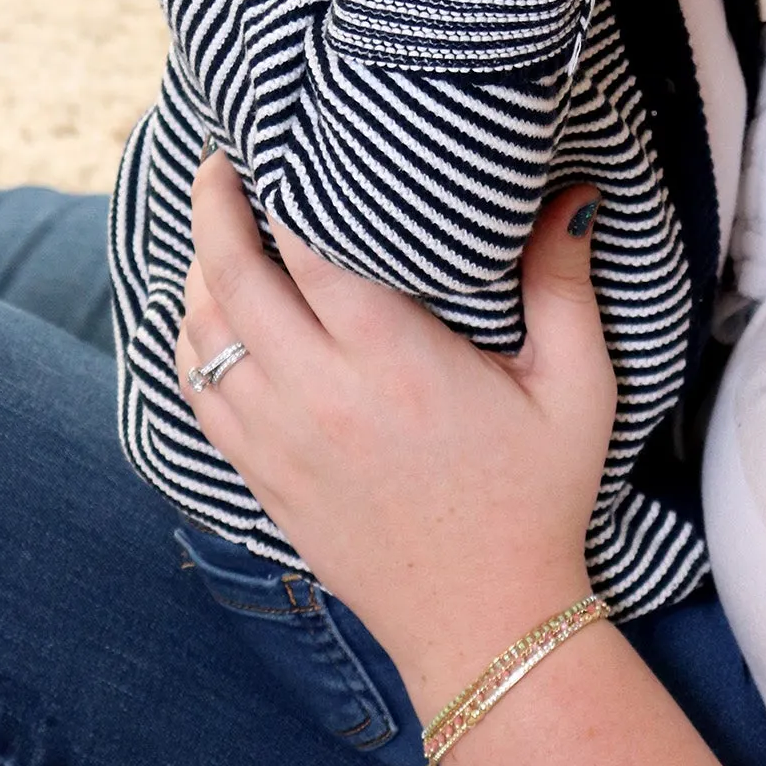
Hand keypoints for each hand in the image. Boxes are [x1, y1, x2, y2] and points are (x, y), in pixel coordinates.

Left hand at [176, 153, 614, 716]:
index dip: (278, 189)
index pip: (306, 249)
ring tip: (210, 225)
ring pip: (203, 335)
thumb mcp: (577, 387)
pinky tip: (201, 311)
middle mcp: (320, 395)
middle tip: (217, 162)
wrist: (488, 621)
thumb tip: (574, 193)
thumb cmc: (537, 495)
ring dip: (196, 270)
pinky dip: (189, 342)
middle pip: (234, 279)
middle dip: (214, 209)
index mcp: (392, 362)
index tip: (276, 145)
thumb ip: (564, 284)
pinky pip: (198, 393)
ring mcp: (280, 440)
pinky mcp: (262, 477)